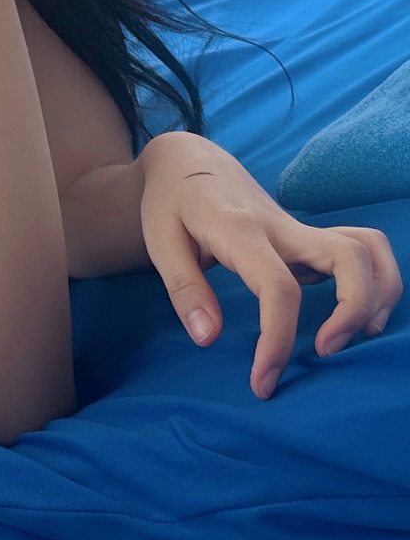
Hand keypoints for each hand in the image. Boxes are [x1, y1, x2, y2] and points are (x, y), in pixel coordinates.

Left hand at [139, 132, 401, 397]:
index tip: (264, 380)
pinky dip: (376, 280)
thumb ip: (185, 290)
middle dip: (353, 310)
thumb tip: (208, 339)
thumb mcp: (160, 242)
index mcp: (241, 230)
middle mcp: (282, 228)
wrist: (188, 159)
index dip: (278, 340)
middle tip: (325, 352)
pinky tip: (358, 315)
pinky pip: (361, 250)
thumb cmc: (171, 202)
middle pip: (348, 256)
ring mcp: (300, 230)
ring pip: (369, 247)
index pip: (278, 288)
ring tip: (357, 336)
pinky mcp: (308, 236)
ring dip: (379, 293)